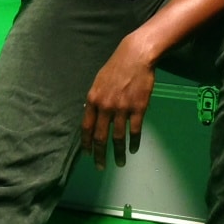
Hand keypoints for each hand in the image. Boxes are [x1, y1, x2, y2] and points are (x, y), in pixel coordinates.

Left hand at [80, 40, 155, 169]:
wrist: (135, 57)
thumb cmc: (116, 68)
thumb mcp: (98, 82)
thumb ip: (94, 100)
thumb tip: (89, 114)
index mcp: (93, 100)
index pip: (86, 127)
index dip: (86, 143)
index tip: (87, 155)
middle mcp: (105, 107)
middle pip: (100, 136)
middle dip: (99, 154)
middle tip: (100, 167)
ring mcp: (122, 108)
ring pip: (118, 137)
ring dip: (117, 153)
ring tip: (119, 163)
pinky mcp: (138, 109)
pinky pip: (135, 131)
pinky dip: (134, 142)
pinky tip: (133, 149)